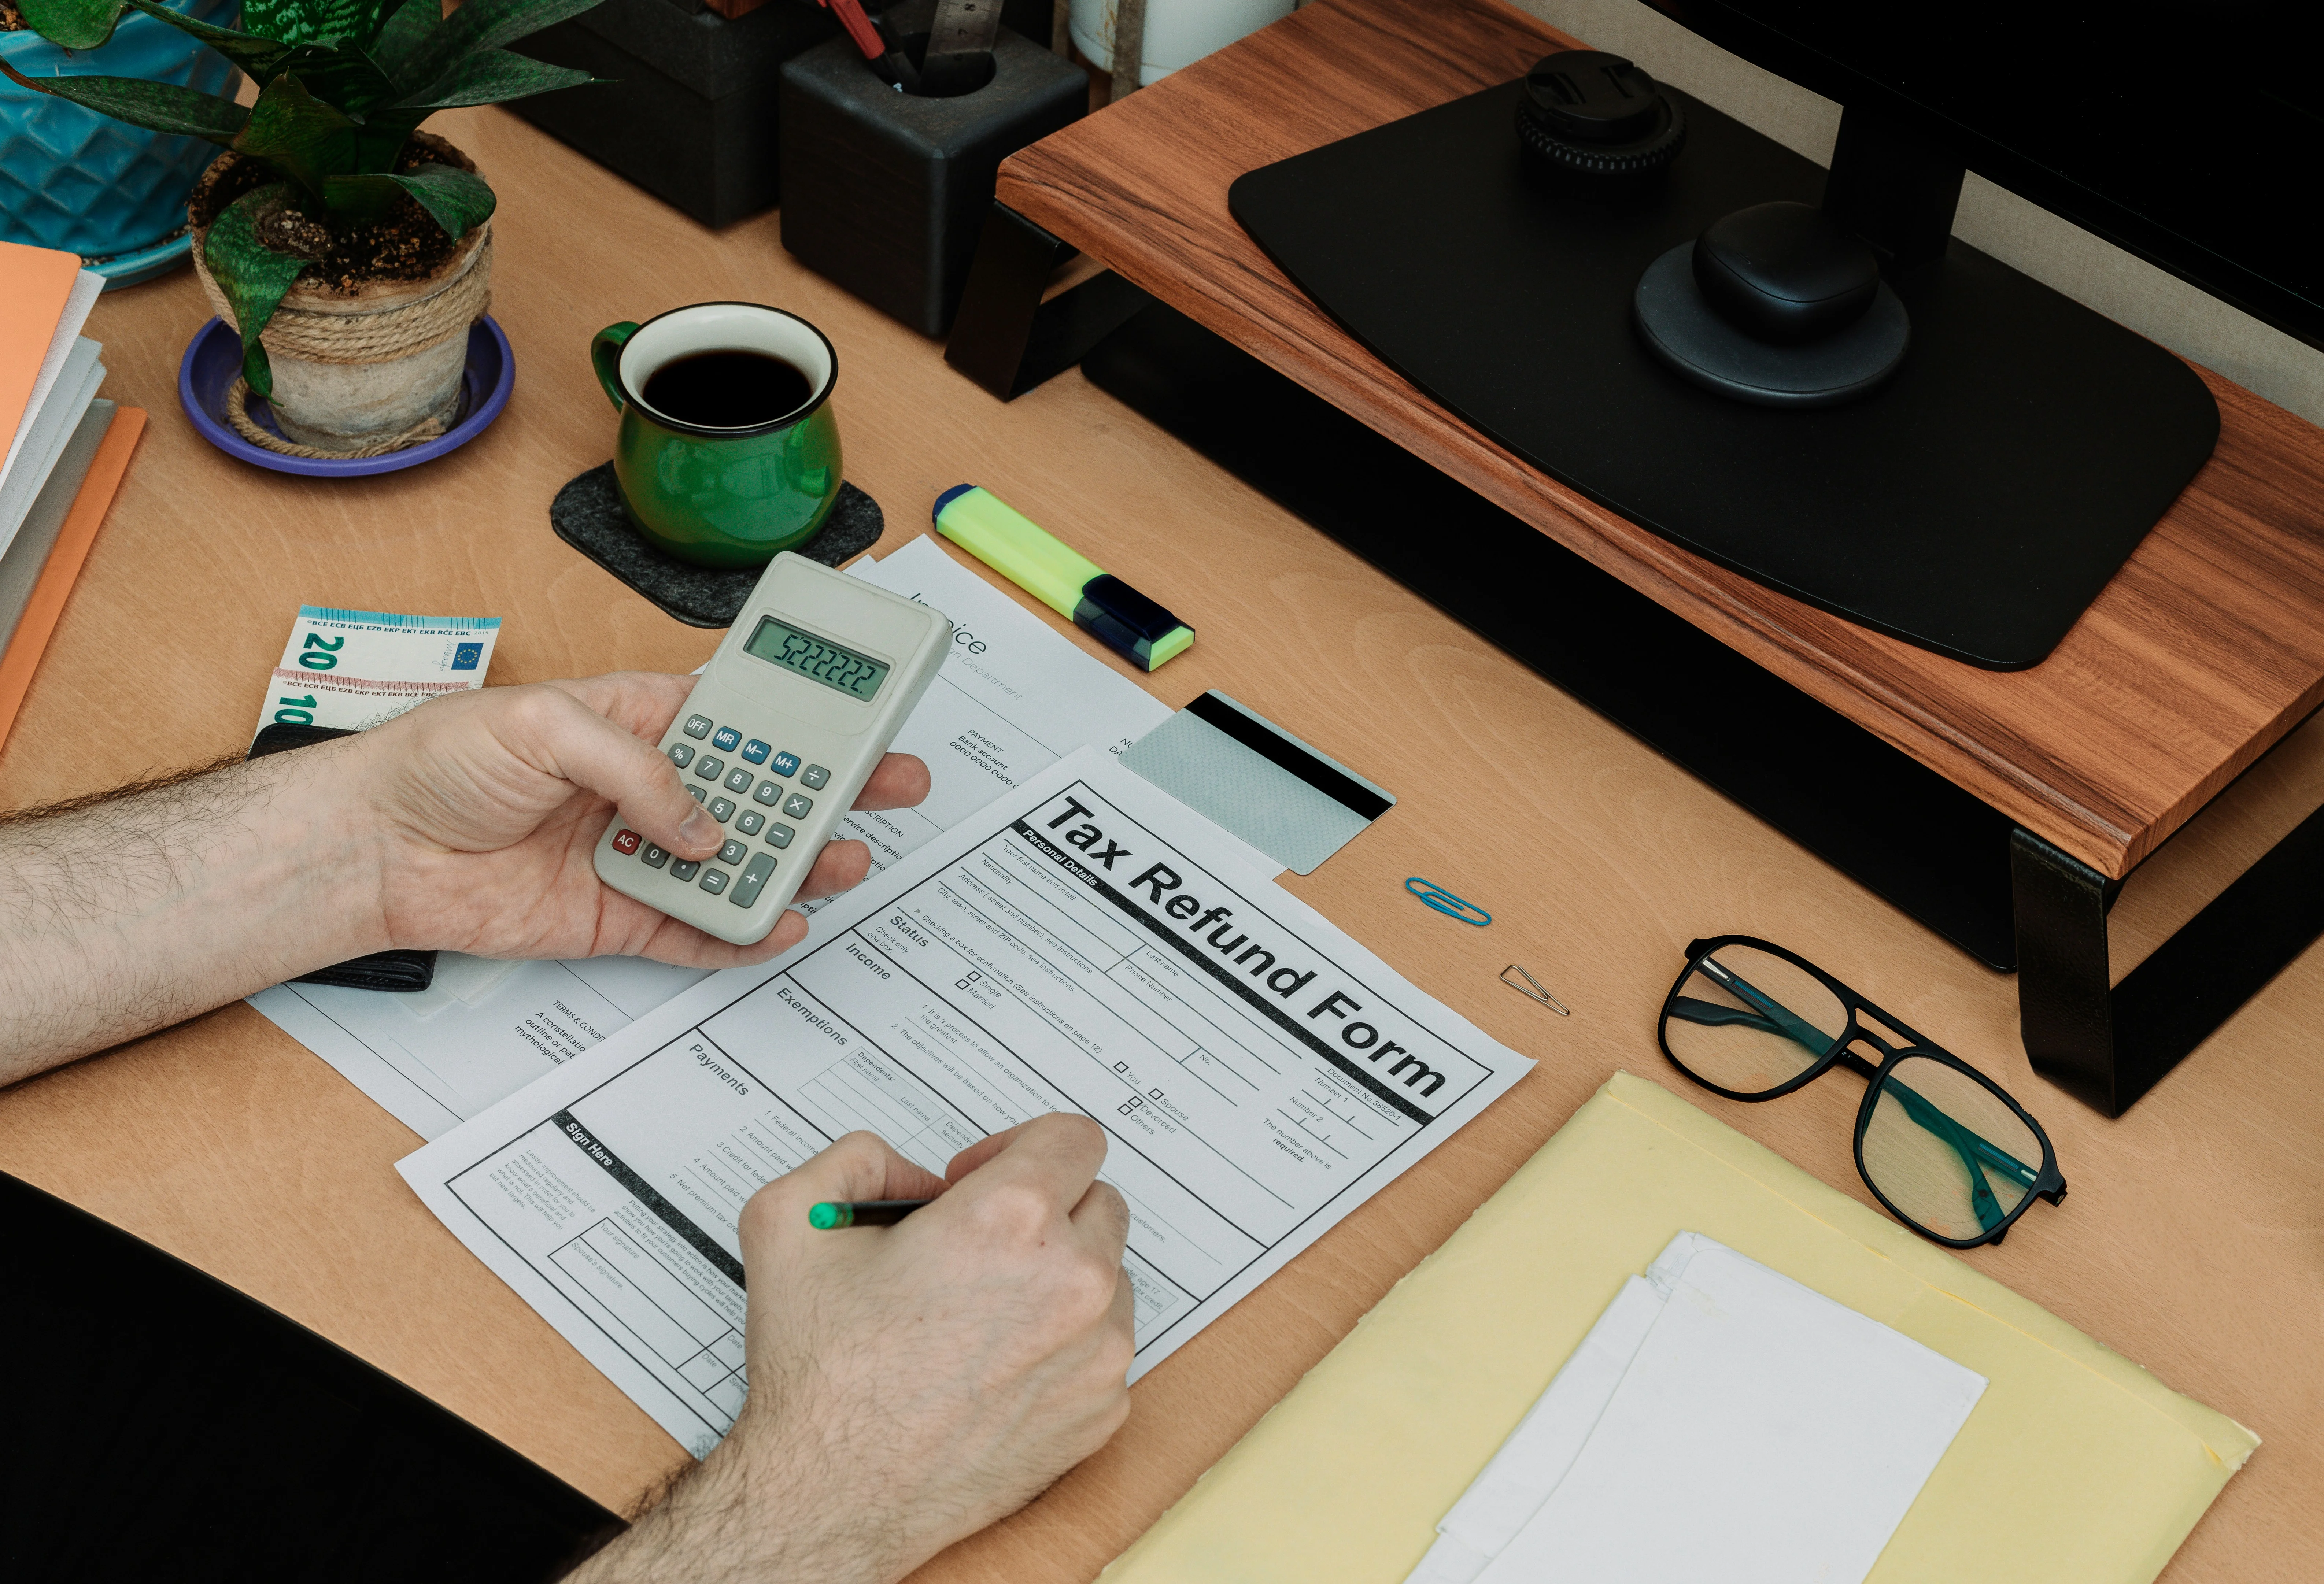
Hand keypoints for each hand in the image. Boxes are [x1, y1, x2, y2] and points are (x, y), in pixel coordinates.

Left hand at [343, 673, 930, 967]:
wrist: (374, 848)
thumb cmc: (436, 762)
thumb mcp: (540, 724)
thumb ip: (636, 768)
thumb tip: (701, 824)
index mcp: (637, 721)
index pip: (740, 714)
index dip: (804, 716)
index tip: (861, 717)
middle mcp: (648, 788)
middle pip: (760, 791)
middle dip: (830, 790)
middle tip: (892, 787)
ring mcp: (639, 855)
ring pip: (739, 864)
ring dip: (795, 863)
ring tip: (842, 859)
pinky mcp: (620, 918)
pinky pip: (697, 931)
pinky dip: (741, 931)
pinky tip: (780, 919)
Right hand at [570, 1116, 1133, 1583]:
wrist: (831, 1494)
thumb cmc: (821, 1376)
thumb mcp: (790, 1220)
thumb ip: (855, 1160)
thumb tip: (913, 1174)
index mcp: (1010, 1218)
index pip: (1073, 1138)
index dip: (1021, 1147)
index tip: (982, 1180)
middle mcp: (1072, 1281)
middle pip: (1098, 1203)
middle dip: (1044, 1210)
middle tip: (977, 1245)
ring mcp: (1097, 1353)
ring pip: (1107, 1278)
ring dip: (1058, 1278)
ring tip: (982, 1311)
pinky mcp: (1101, 1412)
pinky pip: (1102, 1350)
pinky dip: (1062, 1347)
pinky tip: (994, 1365)